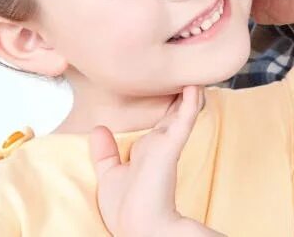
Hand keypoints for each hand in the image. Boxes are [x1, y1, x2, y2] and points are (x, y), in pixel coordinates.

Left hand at [90, 86, 218, 236]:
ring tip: (195, 71)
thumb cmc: (126, 209)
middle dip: (181, 93)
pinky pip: (183, 121)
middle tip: (188, 71)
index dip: (169, 104)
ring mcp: (167, 144)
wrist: (138, 228)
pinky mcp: (171, 147)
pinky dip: (189, 104)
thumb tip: (98, 128)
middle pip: (174, 112)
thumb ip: (105, 152)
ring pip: (182, 112)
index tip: (171, 86)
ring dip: (189, 93)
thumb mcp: (109, 174)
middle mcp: (160, 144)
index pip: (162, 122)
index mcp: (149, 150)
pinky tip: (193, 87)